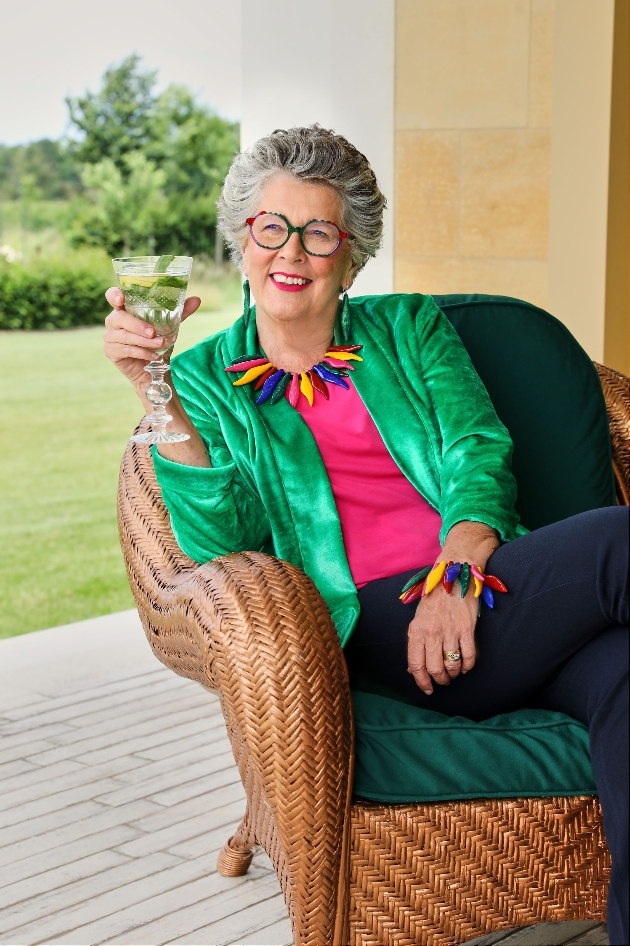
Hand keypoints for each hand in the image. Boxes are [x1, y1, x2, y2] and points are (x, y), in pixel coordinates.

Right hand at [103, 287, 200, 389]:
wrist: (153, 368)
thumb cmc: (156, 342)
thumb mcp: (169, 326)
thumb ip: (180, 312)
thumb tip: (196, 299)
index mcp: (124, 309)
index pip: (112, 296)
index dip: (114, 295)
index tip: (121, 299)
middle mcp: (113, 321)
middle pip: (119, 318)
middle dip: (137, 325)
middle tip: (153, 331)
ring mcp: (110, 336)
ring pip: (124, 336)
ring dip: (144, 341)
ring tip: (160, 344)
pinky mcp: (111, 351)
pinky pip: (125, 350)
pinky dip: (142, 352)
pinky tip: (154, 356)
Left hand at [407, 520, 499, 694]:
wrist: (453, 576)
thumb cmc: (434, 599)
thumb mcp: (418, 619)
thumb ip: (416, 643)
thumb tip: (413, 668)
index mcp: (416, 630)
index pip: (415, 664)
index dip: (421, 681)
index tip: (427, 689)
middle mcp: (431, 632)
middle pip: (434, 669)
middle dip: (439, 680)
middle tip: (443, 682)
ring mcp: (450, 631)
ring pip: (451, 665)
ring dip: (453, 674)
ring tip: (454, 673)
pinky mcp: (467, 628)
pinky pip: (468, 656)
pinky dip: (467, 666)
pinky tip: (465, 665)